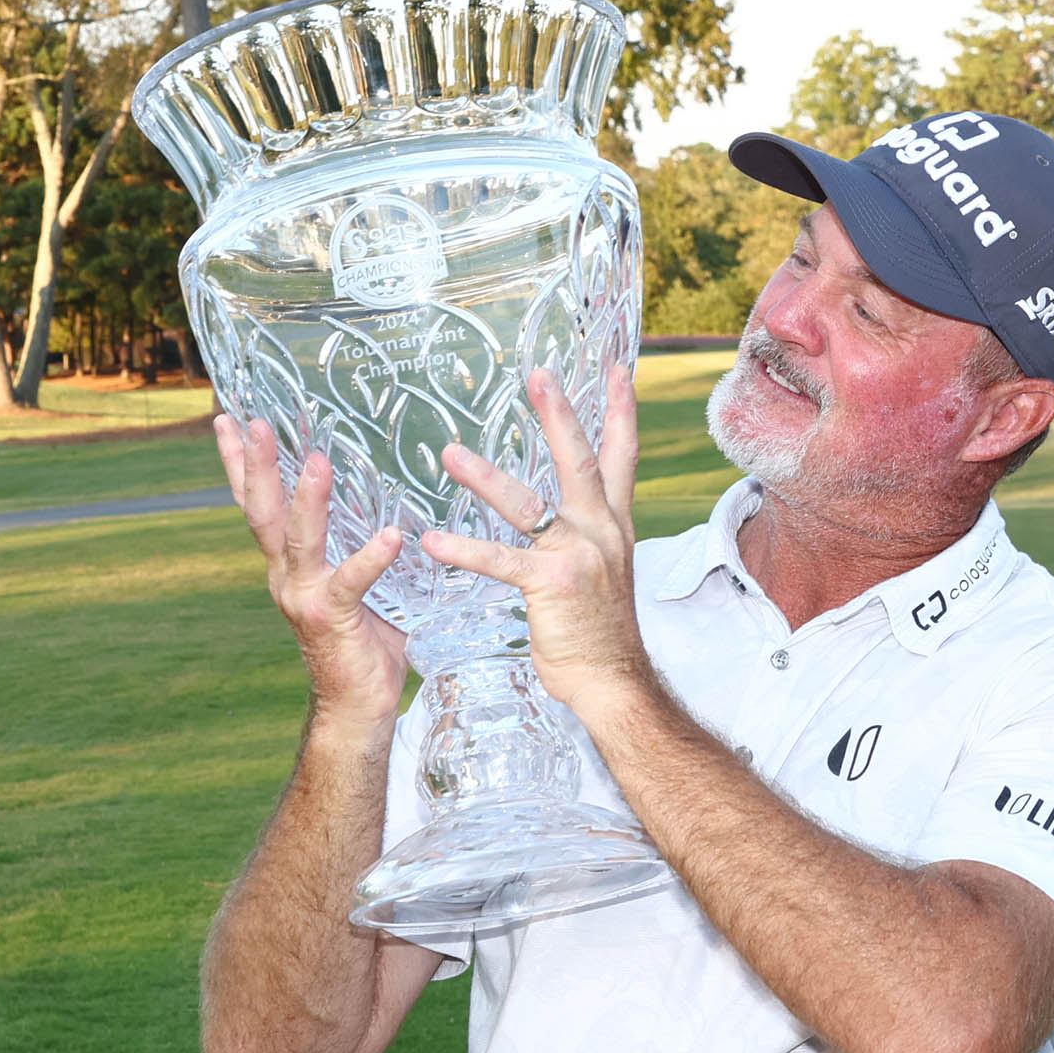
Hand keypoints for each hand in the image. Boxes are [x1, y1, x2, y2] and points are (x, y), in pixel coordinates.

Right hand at [214, 414, 406, 728]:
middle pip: (262, 512)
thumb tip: (395, 502)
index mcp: (288, 565)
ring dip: (306, 499)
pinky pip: (351, 583)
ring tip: (316, 461)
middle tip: (252, 420)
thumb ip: (365, 546)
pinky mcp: (333, 619)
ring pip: (296, 540)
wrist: (358, 707)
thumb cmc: (366, 642)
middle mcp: (286, 577)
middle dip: (256, 465)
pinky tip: (390, 537)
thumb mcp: (359, 584)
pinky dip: (370, 558)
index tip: (227, 418)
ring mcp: (305, 598)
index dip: (240, 463)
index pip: (258, 505)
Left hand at [419, 368, 655, 721]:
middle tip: (538, 373)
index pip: (622, 457)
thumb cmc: (600, 633)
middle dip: (559, 415)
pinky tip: (432, 542)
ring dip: (485, 477)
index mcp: (613, 525)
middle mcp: (601, 531)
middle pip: (581, 461)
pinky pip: (500, 560)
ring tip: (450, 454)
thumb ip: (586, 539)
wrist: (613, 682)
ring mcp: (579, 556)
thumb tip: (563, 520)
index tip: (616, 371)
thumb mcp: (602, 573)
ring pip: (528, 504)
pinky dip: (463, 550)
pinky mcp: (552, 584)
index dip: (620, 412)